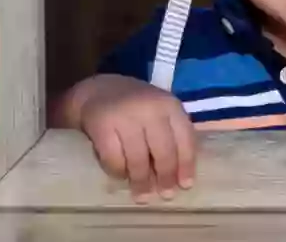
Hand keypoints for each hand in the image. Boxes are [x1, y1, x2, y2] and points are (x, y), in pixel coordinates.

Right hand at [74, 74, 196, 202]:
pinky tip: (121, 177)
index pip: (185, 138)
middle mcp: (150, 109)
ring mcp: (125, 116)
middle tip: (165, 195)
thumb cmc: (136, 106)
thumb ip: (171, 135)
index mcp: (170, 105)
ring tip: (143, 196)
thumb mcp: (159, 112)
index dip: (186, 164)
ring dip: (141, 180)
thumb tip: (178, 176)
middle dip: (165, 176)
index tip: (186, 185)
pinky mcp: (102, 125)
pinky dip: (118, 172)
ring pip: (138, 158)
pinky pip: (114, 158)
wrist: (98, 90)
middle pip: (163, 151)